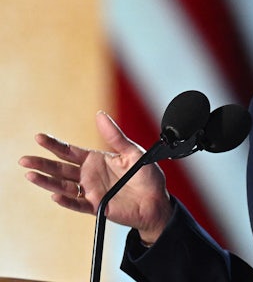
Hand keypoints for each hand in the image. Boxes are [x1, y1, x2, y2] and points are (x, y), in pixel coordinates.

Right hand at [18, 111, 172, 243]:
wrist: (157, 201)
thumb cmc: (146, 176)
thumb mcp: (133, 152)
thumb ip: (115, 136)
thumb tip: (100, 115)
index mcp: (96, 160)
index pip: (70, 151)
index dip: (54, 145)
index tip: (39, 137)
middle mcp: (89, 175)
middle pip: (60, 169)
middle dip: (42, 163)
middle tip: (25, 159)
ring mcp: (91, 191)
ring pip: (63, 186)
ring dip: (47, 182)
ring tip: (31, 175)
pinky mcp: (97, 207)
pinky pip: (78, 204)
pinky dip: (67, 200)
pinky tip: (56, 195)